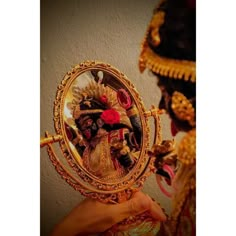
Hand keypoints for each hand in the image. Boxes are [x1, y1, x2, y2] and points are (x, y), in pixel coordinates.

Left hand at [50, 191, 166, 235]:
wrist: (73, 227)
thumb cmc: (90, 219)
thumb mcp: (112, 214)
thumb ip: (130, 207)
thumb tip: (148, 200)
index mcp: (115, 187)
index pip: (138, 193)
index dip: (150, 204)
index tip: (161, 216)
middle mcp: (115, 190)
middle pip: (136, 197)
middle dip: (148, 207)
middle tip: (159, 218)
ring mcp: (112, 198)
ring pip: (132, 203)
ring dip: (142, 211)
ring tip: (152, 218)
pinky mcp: (110, 205)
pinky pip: (125, 208)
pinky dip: (133, 214)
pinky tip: (138, 219)